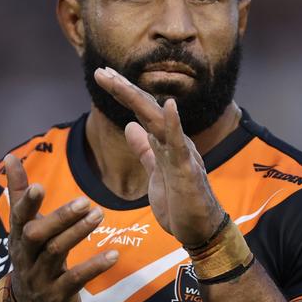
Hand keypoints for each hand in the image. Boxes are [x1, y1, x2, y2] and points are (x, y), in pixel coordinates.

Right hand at [4, 154, 118, 301]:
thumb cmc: (32, 256)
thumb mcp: (23, 226)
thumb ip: (19, 192)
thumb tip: (10, 155)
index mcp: (17, 236)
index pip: (19, 217)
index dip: (27, 203)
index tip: (40, 186)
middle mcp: (25, 256)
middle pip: (37, 235)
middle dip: (60, 218)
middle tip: (86, 201)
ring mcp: (40, 277)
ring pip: (57, 253)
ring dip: (78, 233)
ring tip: (99, 215)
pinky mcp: (58, 295)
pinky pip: (76, 279)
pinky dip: (95, 266)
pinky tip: (114, 254)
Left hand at [94, 67, 223, 245]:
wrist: (201, 230)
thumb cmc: (180, 202)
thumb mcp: (154, 171)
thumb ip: (144, 149)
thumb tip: (129, 126)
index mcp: (164, 141)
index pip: (141, 111)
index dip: (122, 93)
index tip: (103, 76)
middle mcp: (174, 141)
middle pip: (146, 109)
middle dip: (123, 89)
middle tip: (100, 72)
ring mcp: (181, 153)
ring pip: (158, 121)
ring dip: (138, 100)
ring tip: (118, 82)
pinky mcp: (187, 170)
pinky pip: (180, 145)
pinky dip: (175, 124)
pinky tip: (170, 105)